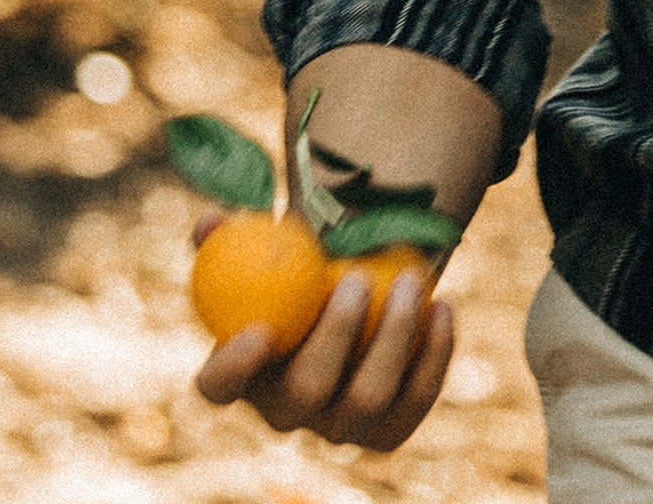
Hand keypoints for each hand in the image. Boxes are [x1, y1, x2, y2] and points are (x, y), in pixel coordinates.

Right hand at [190, 213, 454, 450]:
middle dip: (333, 337)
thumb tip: (210, 223)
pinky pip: (414, 399)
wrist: (370, 284)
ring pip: (367, 399)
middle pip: (305, 392)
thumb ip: (238, 233)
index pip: (218, 386)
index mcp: (244, 372)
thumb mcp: (275, 242)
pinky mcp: (386, 429)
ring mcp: (338, 426)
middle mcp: (286, 410)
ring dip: (393, 338)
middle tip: (357, 280)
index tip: (257, 330)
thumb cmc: (309, 262)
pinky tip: (442, 308)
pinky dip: (433, 354)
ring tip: (411, 279)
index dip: (231, 369)